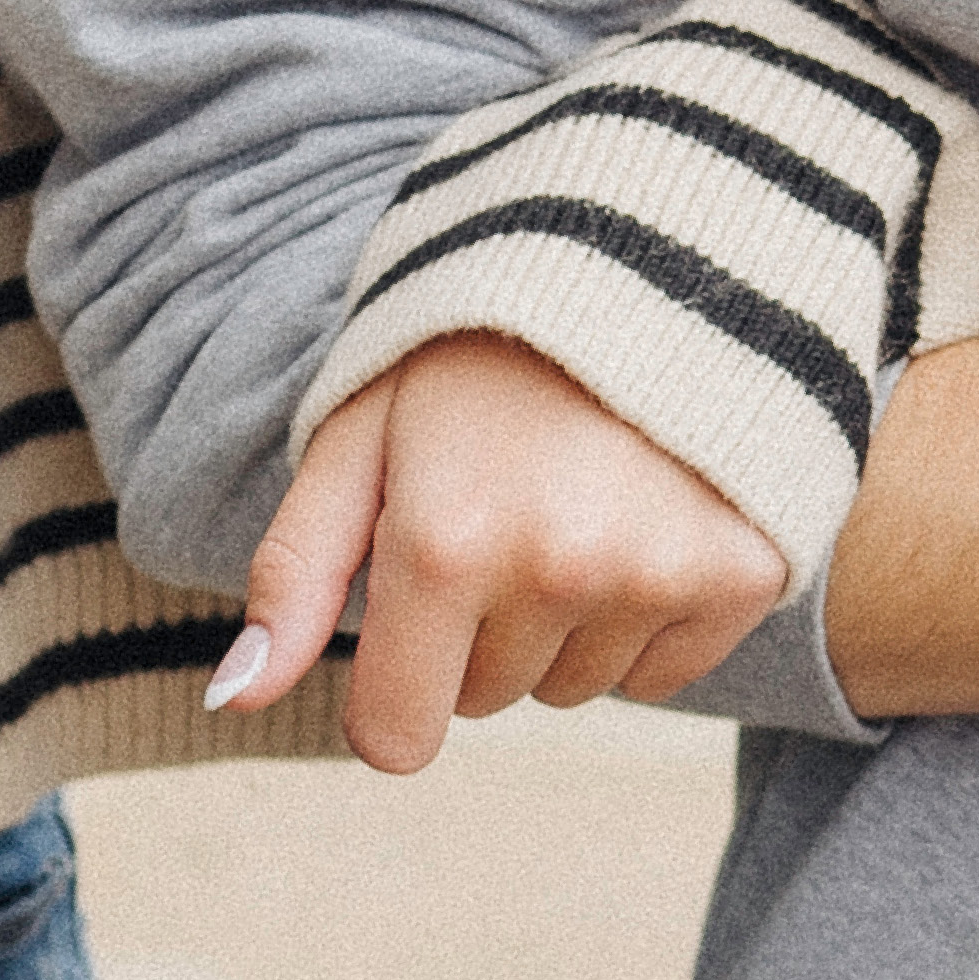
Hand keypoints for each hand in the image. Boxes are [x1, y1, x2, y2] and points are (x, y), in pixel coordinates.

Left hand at [204, 329, 789, 773]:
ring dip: (563, 621)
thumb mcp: (362, 430)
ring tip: (574, 493)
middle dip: (478, 626)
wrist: (644, 243)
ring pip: (576, 686)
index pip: (397, 736)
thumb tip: (235, 696)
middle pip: (488, 699)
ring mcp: (659, 573)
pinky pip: (664, 674)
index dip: (390, 686)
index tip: (409, 614)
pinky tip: (640, 513)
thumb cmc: (474, 342)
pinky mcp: (742, 571)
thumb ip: (295, 571)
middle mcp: (556, 568)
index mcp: (444, 540)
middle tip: (503, 501)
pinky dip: (645, 617)